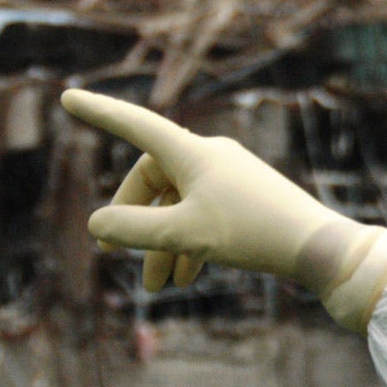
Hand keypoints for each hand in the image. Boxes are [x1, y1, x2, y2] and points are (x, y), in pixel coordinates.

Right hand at [60, 89, 386, 331]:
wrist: (318, 247)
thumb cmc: (251, 233)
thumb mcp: (184, 235)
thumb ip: (134, 231)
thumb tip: (96, 224)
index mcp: (191, 152)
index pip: (134, 125)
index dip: (99, 113)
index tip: (68, 97)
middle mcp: (210, 156)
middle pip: (153, 180)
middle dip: (134, 221)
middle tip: (114, 256)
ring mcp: (230, 176)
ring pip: (179, 205)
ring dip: (162, 244)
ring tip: (157, 288)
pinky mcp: (247, 198)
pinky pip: (203, 215)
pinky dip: (188, 243)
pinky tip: (186, 278)